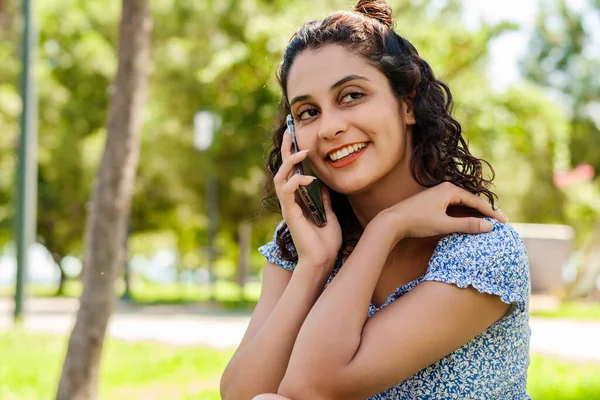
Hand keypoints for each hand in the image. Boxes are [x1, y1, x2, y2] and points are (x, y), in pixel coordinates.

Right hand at [273, 129, 341, 273]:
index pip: (292, 172)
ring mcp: (288, 207)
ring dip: (291, 163)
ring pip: (280, 178)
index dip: (292, 153)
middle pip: (282, 169)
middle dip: (286, 150)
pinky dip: (297, 182)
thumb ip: (324, 198)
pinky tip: (309, 178)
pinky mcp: (290, 214)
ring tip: (303, 152)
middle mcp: (290, 202)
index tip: (295, 136)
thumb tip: (323, 182)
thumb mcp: (329, 213)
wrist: (323, 261)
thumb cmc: (326, 241)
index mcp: (298, 200)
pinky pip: (287, 191)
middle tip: (290, 132)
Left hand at [373, 182, 507, 243]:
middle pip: (471, 201)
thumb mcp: (444, 225)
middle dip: (486, 211)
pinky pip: (454, 206)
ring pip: (463, 204)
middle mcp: (445, 188)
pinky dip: (465, 214)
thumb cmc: (417, 222)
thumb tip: (489, 227)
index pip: (477, 201)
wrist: (392, 221)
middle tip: (501, 222)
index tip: (505, 223)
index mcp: (450, 190)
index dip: (492, 213)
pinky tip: (469, 221)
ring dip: (475, 213)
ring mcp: (438, 194)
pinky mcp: (433, 202)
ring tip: (489, 222)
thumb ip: (467, 226)